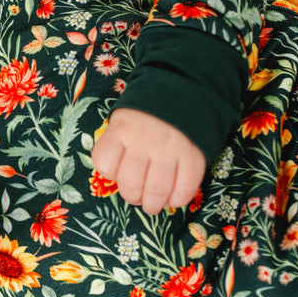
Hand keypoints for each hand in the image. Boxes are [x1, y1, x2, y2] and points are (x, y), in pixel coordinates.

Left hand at [91, 108, 205, 215]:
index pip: (104, 163)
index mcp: (121, 130)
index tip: (119, 173)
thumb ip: (117, 145)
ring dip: (153, 205)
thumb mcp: (124, 120)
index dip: (110, 174)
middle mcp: (143, 140)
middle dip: (132, 197)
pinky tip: (173, 198)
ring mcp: (169, 149)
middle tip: (138, 197)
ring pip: (156, 191)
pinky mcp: (193, 157)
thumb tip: (117, 178)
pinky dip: (177, 201)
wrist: (184, 91)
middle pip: (130, 184)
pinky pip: (184, 190)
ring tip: (154, 204)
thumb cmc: (147, 115)